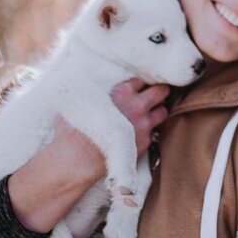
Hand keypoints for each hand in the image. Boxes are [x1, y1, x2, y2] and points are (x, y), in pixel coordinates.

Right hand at [51, 78, 170, 181]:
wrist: (78, 158)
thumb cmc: (75, 129)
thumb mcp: (80, 100)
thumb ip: (92, 90)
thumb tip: (88, 84)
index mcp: (122, 92)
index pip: (141, 79)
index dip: (138, 84)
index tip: (136, 88)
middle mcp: (137, 106)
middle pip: (161, 91)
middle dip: (159, 91)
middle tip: (156, 94)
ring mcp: (143, 124)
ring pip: (163, 111)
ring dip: (158, 111)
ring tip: (151, 113)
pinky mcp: (144, 141)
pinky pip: (154, 131)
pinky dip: (149, 130)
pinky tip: (140, 131)